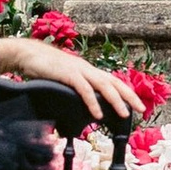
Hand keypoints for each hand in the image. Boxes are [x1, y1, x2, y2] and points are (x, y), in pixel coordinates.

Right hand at [0, 35, 140, 122]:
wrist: (28, 55)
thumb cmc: (46, 69)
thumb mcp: (65, 80)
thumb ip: (76, 90)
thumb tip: (83, 105)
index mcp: (88, 71)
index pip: (112, 82)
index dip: (126, 93)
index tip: (137, 105)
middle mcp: (88, 69)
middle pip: (114, 83)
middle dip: (129, 96)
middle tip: (141, 109)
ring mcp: (79, 70)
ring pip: (103, 85)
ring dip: (116, 101)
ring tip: (124, 114)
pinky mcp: (68, 75)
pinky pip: (84, 89)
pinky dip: (92, 102)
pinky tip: (98, 114)